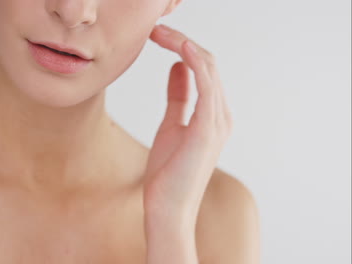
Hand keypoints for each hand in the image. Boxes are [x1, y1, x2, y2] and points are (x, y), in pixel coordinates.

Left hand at [143, 24, 232, 223]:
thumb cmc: (168, 172)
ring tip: (159, 32)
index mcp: (213, 114)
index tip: (158, 37)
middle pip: (206, 63)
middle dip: (181, 41)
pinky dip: (195, 61)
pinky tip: (180, 46)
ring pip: (207, 68)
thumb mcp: (171, 124)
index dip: (182, 48)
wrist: (167, 208)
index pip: (203, 69)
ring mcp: (217, 121)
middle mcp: (221, 114)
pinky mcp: (208, 129)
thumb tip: (177, 67)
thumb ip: (178, 96)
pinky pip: (206, 84)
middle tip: (154, 29)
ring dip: (183, 44)